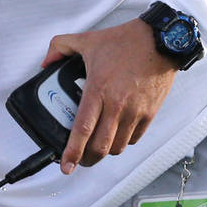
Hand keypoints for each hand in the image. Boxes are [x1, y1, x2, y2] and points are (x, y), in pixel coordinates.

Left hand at [41, 19, 176, 174]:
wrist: (160, 41)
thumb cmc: (126, 41)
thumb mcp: (86, 40)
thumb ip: (59, 47)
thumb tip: (45, 62)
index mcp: (98, 88)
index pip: (82, 129)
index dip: (72, 152)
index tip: (65, 165)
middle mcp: (117, 104)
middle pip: (100, 146)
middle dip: (86, 159)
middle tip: (78, 160)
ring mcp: (135, 111)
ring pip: (117, 147)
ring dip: (105, 151)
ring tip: (96, 146)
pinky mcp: (149, 113)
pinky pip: (134, 139)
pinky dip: (123, 142)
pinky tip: (116, 134)